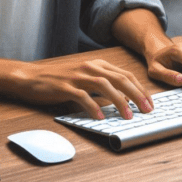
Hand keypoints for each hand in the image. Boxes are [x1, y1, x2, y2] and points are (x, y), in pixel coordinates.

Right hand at [11, 59, 154, 120]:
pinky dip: (93, 107)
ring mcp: (77, 76)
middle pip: (120, 79)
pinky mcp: (65, 86)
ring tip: (128, 116)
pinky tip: (100, 117)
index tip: (149, 102)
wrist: (31, 77)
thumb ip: (102, 84)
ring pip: (104, 86)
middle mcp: (90, 67)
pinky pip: (82, 96)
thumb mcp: (84, 77)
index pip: (125, 75)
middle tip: (147, 109)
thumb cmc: (59, 79)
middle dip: (137, 94)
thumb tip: (124, 99)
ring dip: (119, 101)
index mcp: (97, 64)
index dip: (140, 88)